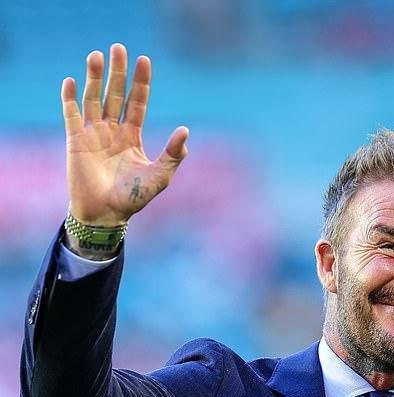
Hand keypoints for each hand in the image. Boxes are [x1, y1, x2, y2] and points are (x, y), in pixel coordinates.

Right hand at [62, 43, 188, 225]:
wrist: (106, 215)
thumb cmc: (133, 198)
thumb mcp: (159, 177)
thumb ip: (173, 155)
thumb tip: (186, 131)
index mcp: (132, 135)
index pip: (137, 102)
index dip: (141, 82)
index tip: (144, 60)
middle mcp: (112, 130)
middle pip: (115, 93)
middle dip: (117, 72)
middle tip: (118, 48)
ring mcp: (93, 134)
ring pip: (93, 98)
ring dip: (93, 77)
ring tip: (96, 56)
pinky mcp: (75, 141)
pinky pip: (71, 114)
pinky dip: (70, 98)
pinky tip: (72, 82)